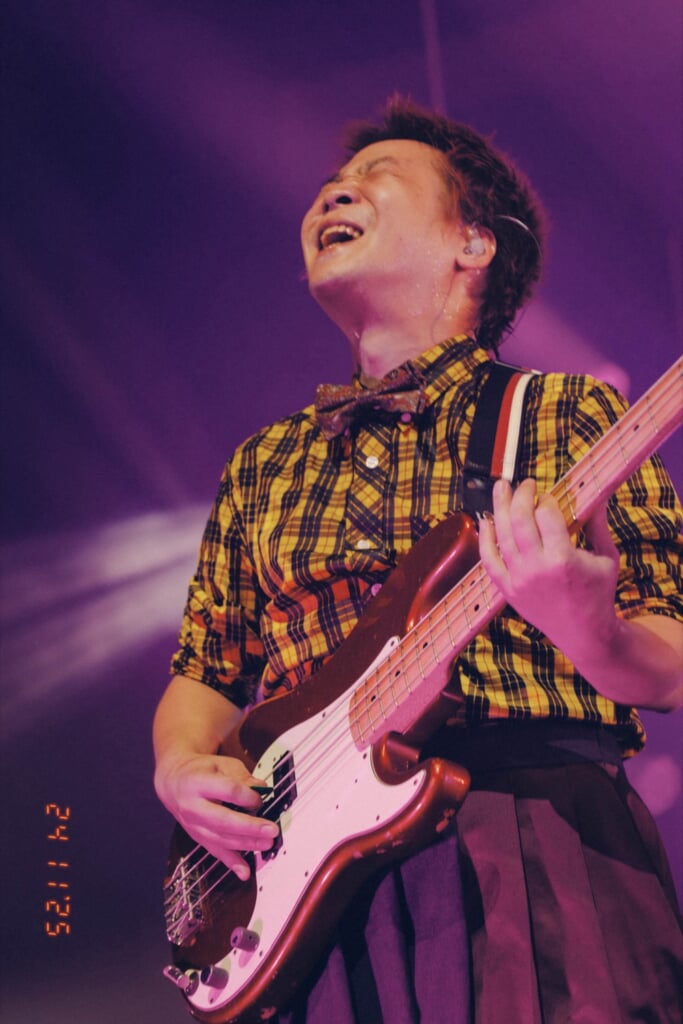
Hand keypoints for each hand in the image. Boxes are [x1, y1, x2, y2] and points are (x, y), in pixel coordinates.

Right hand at [155, 753, 279, 879]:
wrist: (173, 782)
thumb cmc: (202, 770)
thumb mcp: (221, 764)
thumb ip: (241, 776)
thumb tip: (262, 788)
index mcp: (198, 782)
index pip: (228, 791)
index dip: (248, 796)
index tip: (260, 798)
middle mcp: (193, 807)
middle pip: (223, 820)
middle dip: (250, 827)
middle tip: (271, 830)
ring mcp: (193, 825)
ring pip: (221, 839)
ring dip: (247, 844)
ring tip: (267, 843)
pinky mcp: (197, 838)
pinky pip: (215, 852)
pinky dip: (231, 864)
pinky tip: (245, 872)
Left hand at [478, 478, 620, 659]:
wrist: (585, 634)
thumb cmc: (599, 594)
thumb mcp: (606, 559)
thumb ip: (598, 526)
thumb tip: (598, 496)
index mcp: (563, 558)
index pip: (547, 514)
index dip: (545, 499)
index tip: (547, 494)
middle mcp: (537, 568)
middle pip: (520, 519)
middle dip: (520, 495)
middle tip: (524, 483)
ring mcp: (519, 580)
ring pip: (501, 535)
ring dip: (499, 508)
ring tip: (501, 488)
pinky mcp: (508, 591)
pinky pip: (489, 560)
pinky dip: (485, 538)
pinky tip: (485, 520)